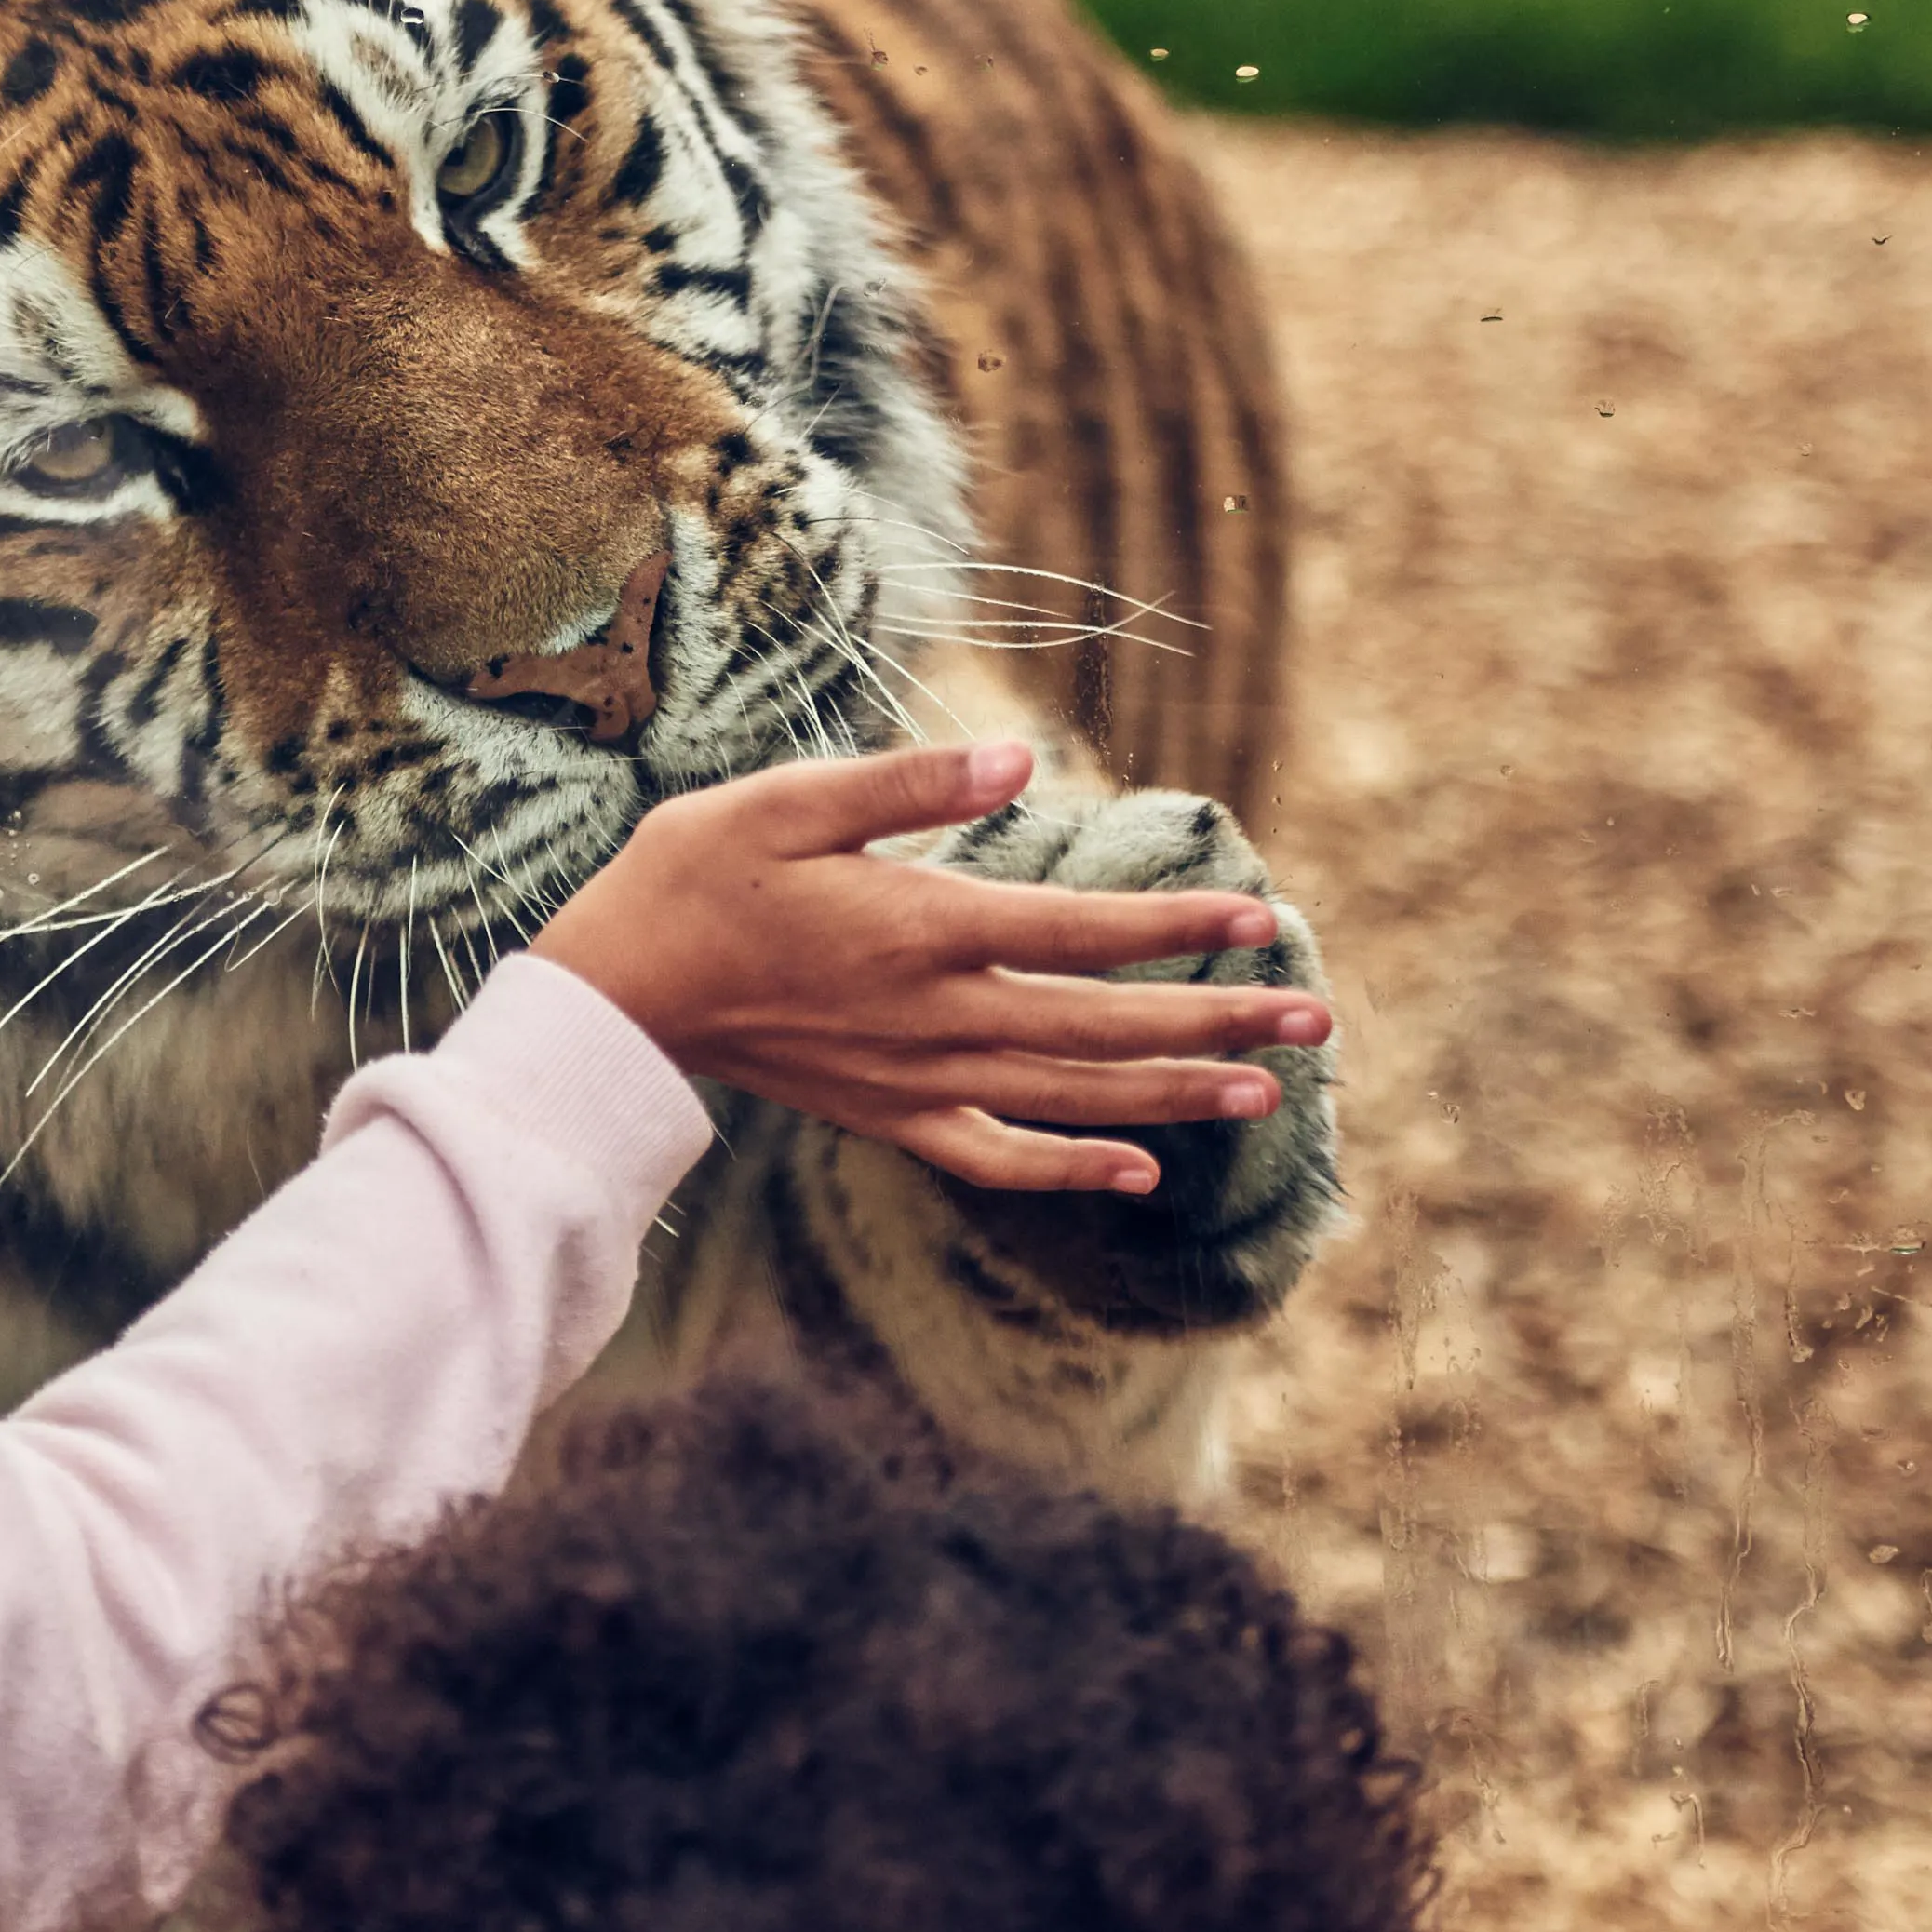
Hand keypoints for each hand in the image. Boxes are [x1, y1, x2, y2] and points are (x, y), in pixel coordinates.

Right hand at [529, 739, 1333, 1195]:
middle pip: (1104, 1023)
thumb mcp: (788, 801)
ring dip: (1177, 1094)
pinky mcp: (889, 1116)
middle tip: (1316, 1019)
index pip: (1082, 930)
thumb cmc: (694, 876)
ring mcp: (917, 1079)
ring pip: (1075, 1095)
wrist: (615, 993)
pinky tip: (1139, 1169)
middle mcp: (937, 1016)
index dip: (1178, 927)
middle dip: (1218, 1020)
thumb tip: (1018, 761)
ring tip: (1267, 1093)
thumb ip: (909, 787)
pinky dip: (1074, 1167)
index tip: (1264, 920)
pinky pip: (999, 1156)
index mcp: (923, 929)